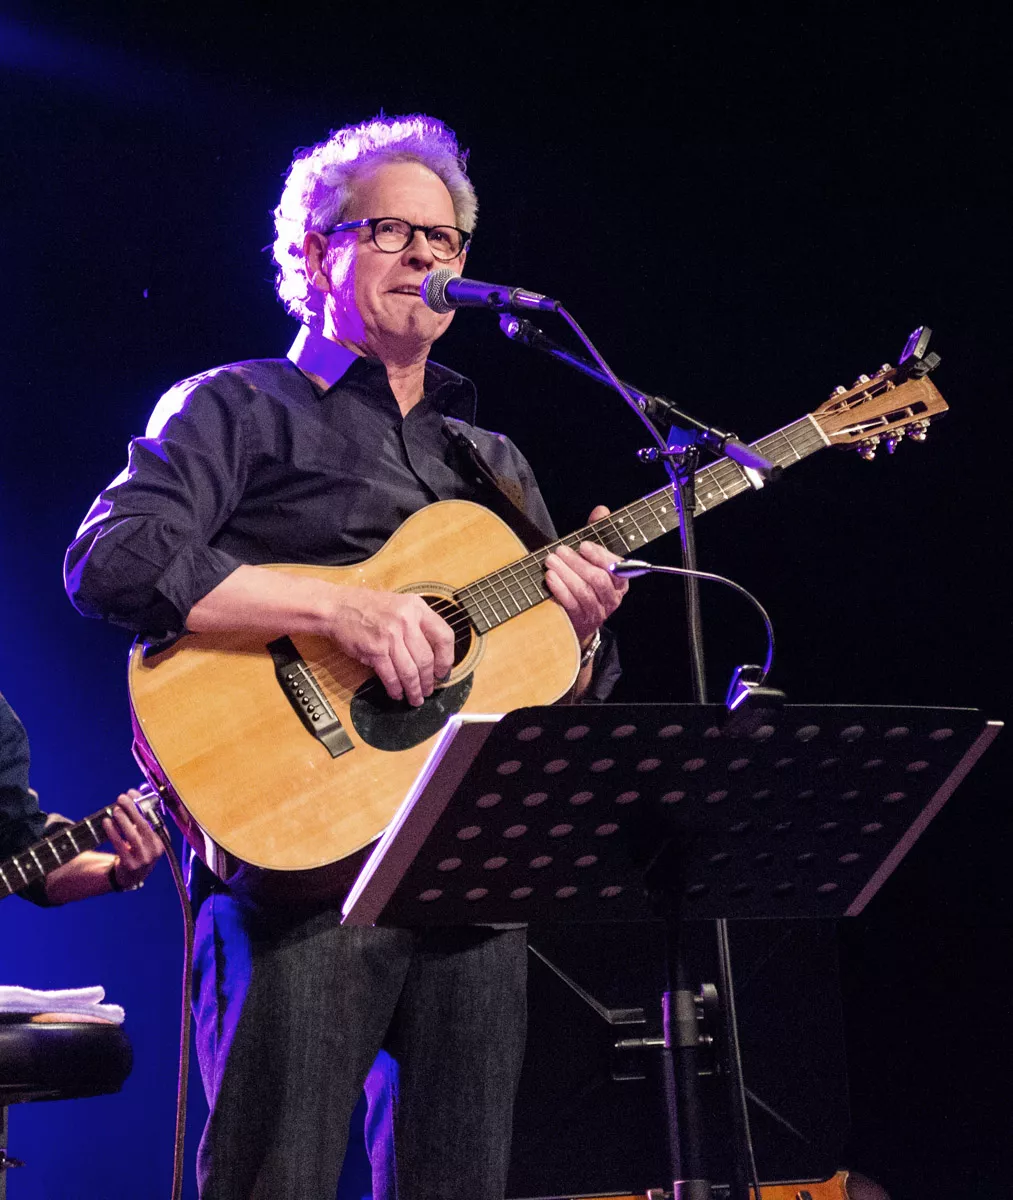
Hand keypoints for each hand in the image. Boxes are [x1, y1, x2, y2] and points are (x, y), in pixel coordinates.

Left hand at [103, 789, 163, 890]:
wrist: (131, 877)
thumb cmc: (137, 851)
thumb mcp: (144, 836)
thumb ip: (140, 816)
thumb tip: (133, 794)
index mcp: (162, 840)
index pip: (154, 819)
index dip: (143, 805)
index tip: (132, 793)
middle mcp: (156, 850)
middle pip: (144, 826)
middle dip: (132, 810)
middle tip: (121, 798)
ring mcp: (144, 860)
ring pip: (133, 836)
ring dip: (123, 821)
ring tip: (115, 810)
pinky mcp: (130, 866)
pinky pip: (120, 846)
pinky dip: (113, 833)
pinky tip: (107, 823)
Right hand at [324, 587, 454, 706]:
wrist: (337, 607)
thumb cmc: (368, 607)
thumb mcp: (400, 604)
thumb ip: (418, 623)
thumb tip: (434, 654)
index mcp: (417, 608)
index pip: (444, 636)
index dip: (447, 659)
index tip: (443, 672)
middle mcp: (406, 620)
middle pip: (427, 659)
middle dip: (429, 680)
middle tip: (429, 690)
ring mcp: (390, 635)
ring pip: (410, 671)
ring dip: (414, 689)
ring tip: (416, 698)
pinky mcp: (375, 650)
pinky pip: (391, 676)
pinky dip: (395, 688)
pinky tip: (397, 694)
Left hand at [543, 505, 628, 646]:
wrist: (576, 618)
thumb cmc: (585, 579)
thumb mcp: (592, 556)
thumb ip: (597, 533)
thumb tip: (601, 510)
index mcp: (621, 581)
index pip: (618, 569)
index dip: (600, 556)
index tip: (583, 545)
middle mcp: (613, 598)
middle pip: (598, 580)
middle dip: (577, 563)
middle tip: (560, 550)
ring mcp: (597, 612)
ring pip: (584, 591)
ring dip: (566, 573)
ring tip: (551, 560)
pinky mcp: (581, 621)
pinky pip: (572, 604)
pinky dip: (560, 589)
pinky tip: (550, 577)